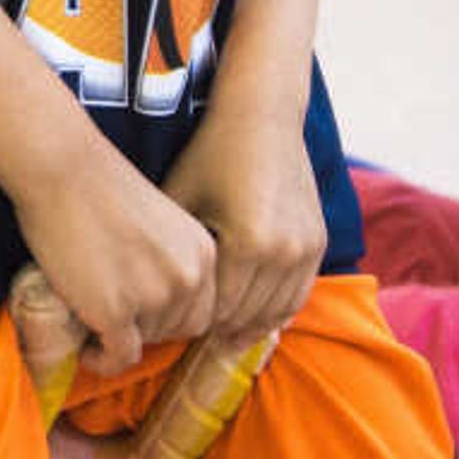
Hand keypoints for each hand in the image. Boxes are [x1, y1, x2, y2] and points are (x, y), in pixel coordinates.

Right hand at [12, 141, 216, 379]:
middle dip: (148, 329)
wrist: (62, 169)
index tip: (142, 315)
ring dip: (121, 342)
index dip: (171, 317)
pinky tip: (86, 351)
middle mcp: (189, 277)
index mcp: (203, 251)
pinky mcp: (117, 312)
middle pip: (178, 331)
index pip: (204, 309)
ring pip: (147, 344)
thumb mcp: (160, 223)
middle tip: (115, 320)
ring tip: (95, 326)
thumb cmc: (98, 187)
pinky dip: (102, 361)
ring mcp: (154, 296)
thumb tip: (158, 304)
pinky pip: (119, 357)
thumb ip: (170, 260)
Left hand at [160, 106, 327, 341]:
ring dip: (248, 327)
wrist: (264, 117)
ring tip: (221, 337)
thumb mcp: (180, 198)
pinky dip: (276, 312)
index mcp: (248, 244)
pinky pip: (298, 295)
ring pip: (276, 312)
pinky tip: (252, 319)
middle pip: (247, 315)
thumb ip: (169, 248)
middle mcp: (284, 251)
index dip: (192, 323)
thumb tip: (140, 289)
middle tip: (191, 341)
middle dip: (218, 330)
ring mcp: (307, 248)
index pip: (218, 309)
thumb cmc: (211, 154)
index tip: (172, 329)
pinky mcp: (318, 242)